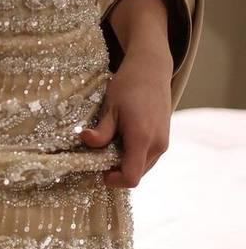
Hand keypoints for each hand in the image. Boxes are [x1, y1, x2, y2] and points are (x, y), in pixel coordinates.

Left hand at [79, 45, 173, 187]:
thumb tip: (85, 140)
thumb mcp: (110, 107)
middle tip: (101, 153)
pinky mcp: (164, 139)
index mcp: (143, 139)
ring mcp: (164, 143)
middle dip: (116, 170)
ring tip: (112, 143)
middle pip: (136, 175)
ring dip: (124, 163)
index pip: (131, 178)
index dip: (113, 180)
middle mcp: (158, 145)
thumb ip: (101, 131)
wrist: (152, 69)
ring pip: (142, 168)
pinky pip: (147, 158)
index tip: (99, 169)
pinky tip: (122, 139)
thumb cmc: (129, 85)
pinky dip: (133, 156)